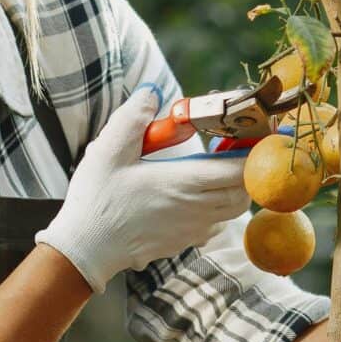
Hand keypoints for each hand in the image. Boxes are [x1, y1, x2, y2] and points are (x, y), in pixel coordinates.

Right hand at [32, 84, 253, 292]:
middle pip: (245, 189)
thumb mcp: (108, 150)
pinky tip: (194, 197)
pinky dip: (217, 209)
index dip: (254, 151)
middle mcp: (197, 208)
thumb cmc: (97, 199)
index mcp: (184, 182)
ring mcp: (193, 229)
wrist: (85, 248)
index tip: (252, 134)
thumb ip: (133, 117)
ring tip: (214, 169)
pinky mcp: (184, 242)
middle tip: (232, 147)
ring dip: (233, 188)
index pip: (241, 168)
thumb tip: (151, 93)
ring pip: (234, 208)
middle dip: (247, 168)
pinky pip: (215, 224)